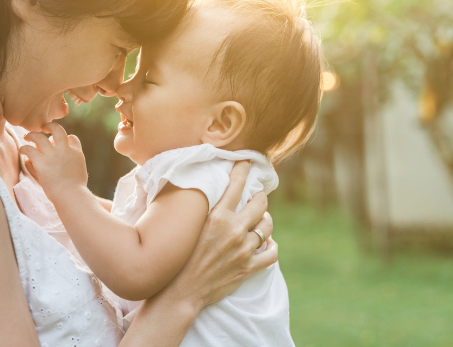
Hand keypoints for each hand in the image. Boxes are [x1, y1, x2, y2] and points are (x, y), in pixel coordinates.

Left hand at [19, 123, 87, 198]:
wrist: (71, 195)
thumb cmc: (76, 190)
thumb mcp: (80, 173)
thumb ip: (72, 164)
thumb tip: (62, 160)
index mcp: (76, 153)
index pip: (72, 138)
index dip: (66, 138)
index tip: (59, 142)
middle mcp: (65, 150)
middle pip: (57, 130)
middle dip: (50, 126)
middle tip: (43, 128)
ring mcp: (53, 155)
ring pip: (39, 137)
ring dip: (32, 135)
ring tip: (27, 136)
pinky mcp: (41, 162)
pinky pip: (29, 149)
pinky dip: (24, 148)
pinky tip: (22, 150)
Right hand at [153, 161, 276, 309]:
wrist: (182, 291)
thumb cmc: (180, 258)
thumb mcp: (190, 227)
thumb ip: (204, 211)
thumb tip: (209, 192)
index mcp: (218, 217)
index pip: (236, 185)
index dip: (244, 169)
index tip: (247, 161)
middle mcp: (234, 230)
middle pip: (260, 203)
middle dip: (260, 197)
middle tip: (257, 197)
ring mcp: (243, 250)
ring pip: (267, 227)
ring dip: (265, 222)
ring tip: (261, 221)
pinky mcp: (249, 268)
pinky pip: (272, 253)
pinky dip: (271, 247)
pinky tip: (267, 245)